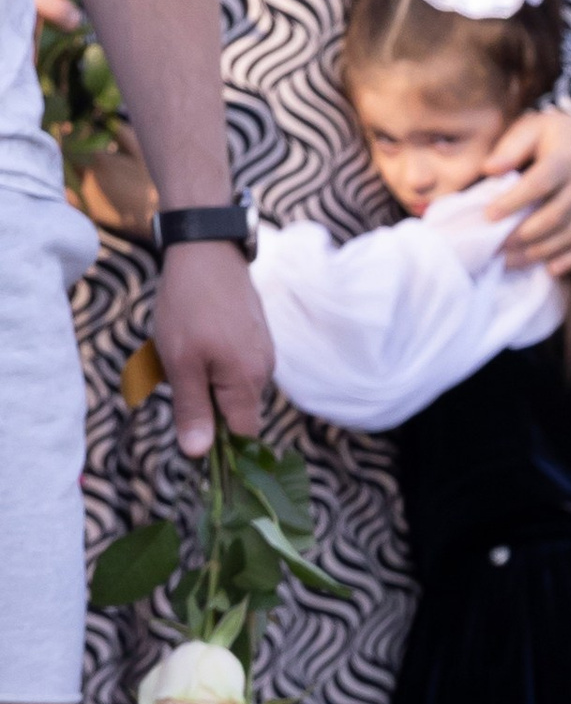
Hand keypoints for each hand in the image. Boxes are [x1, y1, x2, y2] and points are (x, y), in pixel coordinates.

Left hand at [153, 242, 270, 455]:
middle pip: (235, 411)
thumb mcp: (180, 362)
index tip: (189, 436)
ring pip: (231, 385)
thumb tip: (199, 455)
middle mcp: (264, 371)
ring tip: (181, 349)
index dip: (219, 445)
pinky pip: (234, 363)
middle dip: (203, 403)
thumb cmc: (189, 306)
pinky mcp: (256, 334)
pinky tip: (195, 334)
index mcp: (247, 382)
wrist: (207, 249)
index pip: (243, 436)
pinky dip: (212, 359)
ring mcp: (263, 351)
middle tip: (172, 377)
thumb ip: (192, 409)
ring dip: (205, 378)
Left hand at [485, 104, 570, 270]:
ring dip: (540, 251)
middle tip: (496, 247)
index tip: (489, 216)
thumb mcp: (531, 128)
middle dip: (523, 235)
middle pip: (555, 215)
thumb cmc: (553, 134)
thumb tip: (489, 170)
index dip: (513, 202)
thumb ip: (510, 148)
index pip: (540, 184)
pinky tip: (550, 269)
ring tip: (511, 261)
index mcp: (569, 156)